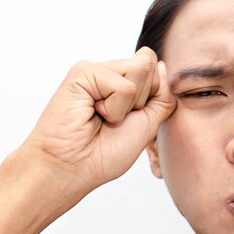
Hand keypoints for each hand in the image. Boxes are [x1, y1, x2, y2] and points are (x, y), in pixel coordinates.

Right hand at [21, 46, 175, 208]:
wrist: (72, 168)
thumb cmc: (104, 153)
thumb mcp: (148, 124)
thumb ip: (161, 95)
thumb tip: (162, 64)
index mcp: (124, 82)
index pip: (157, 69)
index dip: (153, 98)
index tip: (128, 120)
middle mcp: (110, 72)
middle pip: (151, 66)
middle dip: (142, 100)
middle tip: (113, 119)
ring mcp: (96, 69)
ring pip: (141, 70)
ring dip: (128, 106)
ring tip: (103, 117)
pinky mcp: (83, 71)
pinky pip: (124, 86)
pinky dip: (114, 109)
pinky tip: (92, 114)